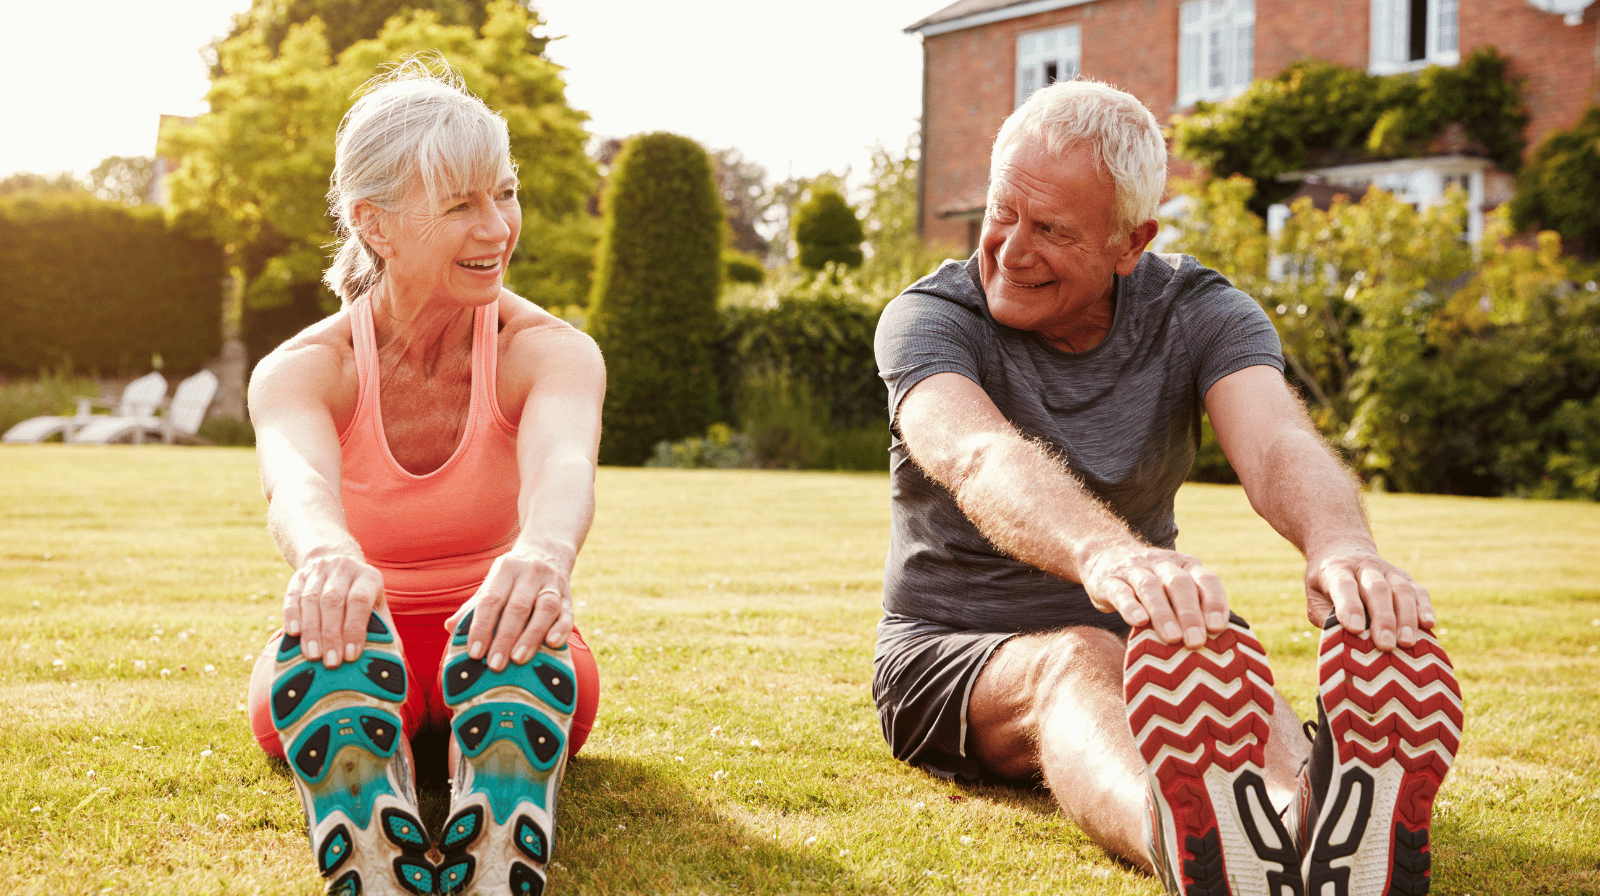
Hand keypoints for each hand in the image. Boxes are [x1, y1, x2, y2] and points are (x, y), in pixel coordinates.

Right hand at [283, 549, 384, 668]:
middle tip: (331, 662)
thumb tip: (392, 660)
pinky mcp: (299, 576)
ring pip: (311, 599)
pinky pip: (292, 596)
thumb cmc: (361, 594)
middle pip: (333, 600)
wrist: (337, 561)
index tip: (351, 656)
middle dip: (331, 634)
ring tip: (313, 655)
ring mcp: (319, 570)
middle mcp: (344, 568)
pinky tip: (293, 633)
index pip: (360, 600)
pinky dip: (292, 615)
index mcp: (368, 576)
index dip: (354, 629)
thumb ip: (385, 629)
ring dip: (311, 630)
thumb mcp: (377, 606)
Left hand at [446, 550, 572, 672]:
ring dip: (532, 636)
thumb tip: (450, 627)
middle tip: (495, 665)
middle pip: (518, 606)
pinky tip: (553, 644)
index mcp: (505, 569)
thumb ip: (473, 606)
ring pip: (545, 608)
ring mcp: (552, 583)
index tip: (475, 653)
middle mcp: (530, 573)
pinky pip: (568, 613)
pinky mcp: (569, 595)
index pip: (491, 599)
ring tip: (519, 659)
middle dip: (505, 637)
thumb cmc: (513, 578)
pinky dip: (561, 629)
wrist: (548, 550)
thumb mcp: (492, 584)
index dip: (482, 626)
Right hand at [1079, 541, 1228, 647]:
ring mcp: (1134, 570)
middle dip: (1190, 614)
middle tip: (1195, 642)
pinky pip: (1120, 591)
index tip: (1218, 627)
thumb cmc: (1151, 587)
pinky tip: (1138, 622)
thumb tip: (1221, 648)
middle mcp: (1161, 564)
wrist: (1104, 556)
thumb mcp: (1173, 589)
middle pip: (1179, 584)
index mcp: (1184, 566)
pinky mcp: (1108, 580)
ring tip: (1172, 638)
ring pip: (1150, 587)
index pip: (1205, 579)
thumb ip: (1194, 609)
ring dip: (1163, 613)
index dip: (1214, 602)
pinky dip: (1130, 606)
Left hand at [1305, 545, 1434, 650]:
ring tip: (1407, 642)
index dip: (1350, 607)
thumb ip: (1325, 617)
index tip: (1355, 630)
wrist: (1342, 550)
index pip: (1344, 586)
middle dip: (1383, 619)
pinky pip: (1418, 591)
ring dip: (1406, 618)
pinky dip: (1425, 608)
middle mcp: (1364, 566)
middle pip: (1377, 589)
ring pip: (1401, 590)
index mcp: (1336, 569)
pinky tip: (1428, 625)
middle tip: (1386, 645)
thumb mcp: (1314, 597)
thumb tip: (1344, 641)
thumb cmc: (1325, 585)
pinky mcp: (1405, 577)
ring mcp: (1388, 570)